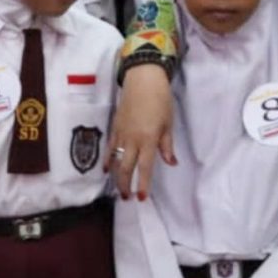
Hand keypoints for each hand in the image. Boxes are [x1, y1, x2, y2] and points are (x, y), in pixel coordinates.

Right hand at [109, 63, 176, 200]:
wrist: (143, 79)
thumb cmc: (161, 100)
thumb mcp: (168, 123)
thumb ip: (167, 145)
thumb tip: (170, 163)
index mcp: (149, 139)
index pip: (145, 167)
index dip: (143, 184)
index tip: (141, 198)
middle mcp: (133, 139)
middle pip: (126, 167)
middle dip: (125, 185)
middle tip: (127, 197)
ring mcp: (121, 134)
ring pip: (116, 160)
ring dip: (116, 176)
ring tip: (119, 189)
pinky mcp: (114, 127)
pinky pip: (110, 148)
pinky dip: (108, 160)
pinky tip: (107, 169)